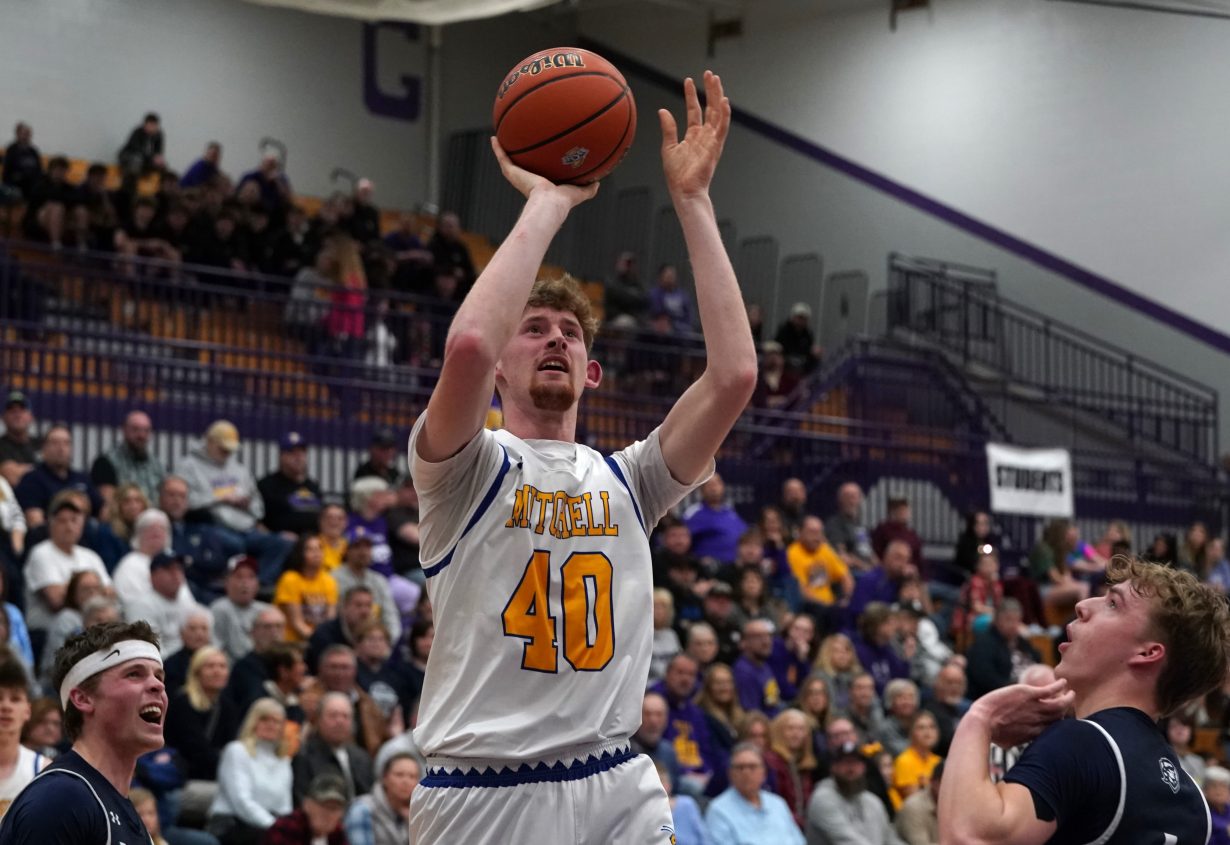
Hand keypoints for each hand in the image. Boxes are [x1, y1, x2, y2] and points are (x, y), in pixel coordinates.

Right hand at [489, 137, 598, 206]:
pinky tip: (494, 138)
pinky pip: (502, 157)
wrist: (550, 203)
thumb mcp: (580, 191)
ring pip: (508, 160)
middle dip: (521, 155)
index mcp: (542, 184)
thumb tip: (599, 181)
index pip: (539, 172)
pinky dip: (497, 148)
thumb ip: (589, 187)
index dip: (538, 164)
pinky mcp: (511, 173)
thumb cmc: (564, 200)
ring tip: (501, 135)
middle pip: (522, 165)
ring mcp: (518, 176)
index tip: (539, 154)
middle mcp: (528, 180)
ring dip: (504, 149)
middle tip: (519, 141)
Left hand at [659, 70, 730, 198]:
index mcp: (693, 136)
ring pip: (718, 113)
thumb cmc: (677, 176)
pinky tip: (724, 101)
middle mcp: (705, 136)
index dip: (691, 95)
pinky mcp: (716, 147)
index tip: (689, 80)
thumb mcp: (668, 148)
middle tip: (709, 73)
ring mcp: (712, 141)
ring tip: (716, 79)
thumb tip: (663, 111)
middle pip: (710, 108)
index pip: (694, 110)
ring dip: (718, 96)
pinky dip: (725, 115)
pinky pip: (722, 128)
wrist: (684, 191)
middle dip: (710, 90)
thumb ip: (668, 129)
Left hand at [971, 679, 1073, 747]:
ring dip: (1067, 699)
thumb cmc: (990, 733)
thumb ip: (1015, 739)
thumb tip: (1012, 744)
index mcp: (1034, 733)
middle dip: (1066, 711)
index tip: (1062, 720)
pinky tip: (1063, 682)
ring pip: (1059, 705)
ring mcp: (1035, 707)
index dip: (1059, 724)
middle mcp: (1038, 720)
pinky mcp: (1028, 694)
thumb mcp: (1007, 741)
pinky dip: (1058, 686)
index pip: (1053, 729)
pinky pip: (1049, 691)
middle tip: (1069, 705)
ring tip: (1071, 693)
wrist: (983, 720)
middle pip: (1059, 717)